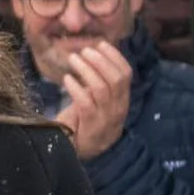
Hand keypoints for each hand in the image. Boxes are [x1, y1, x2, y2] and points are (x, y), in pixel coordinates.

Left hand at [57, 42, 131, 159]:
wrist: (80, 151)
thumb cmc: (86, 121)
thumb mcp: (97, 100)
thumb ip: (99, 81)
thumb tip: (93, 54)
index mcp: (123, 99)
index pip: (126, 74)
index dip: (114, 56)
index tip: (100, 43)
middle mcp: (118, 108)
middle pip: (115, 79)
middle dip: (100, 60)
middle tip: (84, 50)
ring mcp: (106, 118)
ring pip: (101, 88)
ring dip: (86, 70)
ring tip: (73, 59)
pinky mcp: (91, 127)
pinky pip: (85, 103)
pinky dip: (76, 88)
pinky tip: (67, 79)